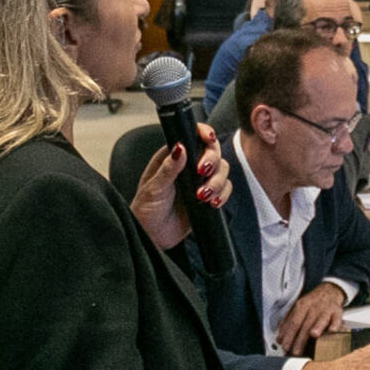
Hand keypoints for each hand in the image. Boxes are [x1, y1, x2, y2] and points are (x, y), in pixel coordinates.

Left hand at [129, 124, 224, 249]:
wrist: (152, 236)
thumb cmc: (145, 210)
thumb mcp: (153, 189)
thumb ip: (168, 169)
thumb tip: (180, 148)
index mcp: (173, 157)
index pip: (193, 136)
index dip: (205, 133)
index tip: (209, 138)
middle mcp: (188, 166)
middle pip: (213, 151)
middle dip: (212, 160)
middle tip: (202, 172)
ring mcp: (199, 181)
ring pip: (222, 170)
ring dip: (216, 181)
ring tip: (202, 196)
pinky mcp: (208, 197)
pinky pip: (224, 190)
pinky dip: (222, 195)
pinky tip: (211, 203)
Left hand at [272, 286, 351, 358]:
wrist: (329, 291)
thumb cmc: (312, 303)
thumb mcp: (298, 308)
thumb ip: (288, 323)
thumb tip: (280, 339)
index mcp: (302, 306)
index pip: (294, 322)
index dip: (289, 335)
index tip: (285, 347)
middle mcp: (313, 307)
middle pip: (306, 324)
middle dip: (300, 339)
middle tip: (296, 352)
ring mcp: (326, 309)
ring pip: (321, 319)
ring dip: (318, 326)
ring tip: (314, 335)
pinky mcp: (337, 311)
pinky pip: (337, 318)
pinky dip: (335, 324)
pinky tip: (332, 330)